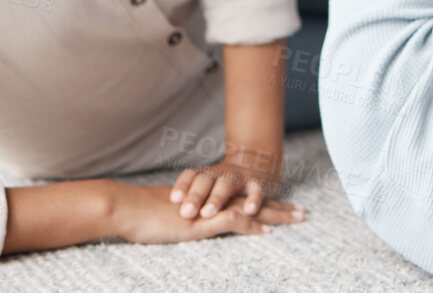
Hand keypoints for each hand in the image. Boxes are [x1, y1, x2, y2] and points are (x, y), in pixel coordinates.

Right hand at [111, 182, 303, 243]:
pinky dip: (252, 225)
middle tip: (303, 212)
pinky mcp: (202, 221)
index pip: (243, 202)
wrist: (128, 208)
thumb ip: (187, 219)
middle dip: (280, 208)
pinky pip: (233, 221)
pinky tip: (268, 230)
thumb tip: (192, 222)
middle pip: (254, 203)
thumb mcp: (171, 219)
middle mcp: (213, 202)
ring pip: (251, 209)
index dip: (265, 205)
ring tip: (298, 218)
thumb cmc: (143, 216)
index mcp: (209, 202)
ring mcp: (209, 210)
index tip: (284, 208)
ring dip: (276, 214)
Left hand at [170, 145, 291, 219]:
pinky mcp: (259, 184)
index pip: (191, 176)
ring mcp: (240, 177)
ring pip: (227, 185)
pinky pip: (256, 191)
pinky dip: (253, 200)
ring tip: (207, 214)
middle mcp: (221, 174)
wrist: (259, 162)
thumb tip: (163, 210)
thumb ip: (191, 197)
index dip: (182, 186)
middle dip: (195, 196)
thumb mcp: (208, 186)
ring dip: (217, 198)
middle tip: (185, 213)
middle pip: (206, 181)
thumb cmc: (226, 182)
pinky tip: (249, 211)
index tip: (173, 200)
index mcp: (206, 175)